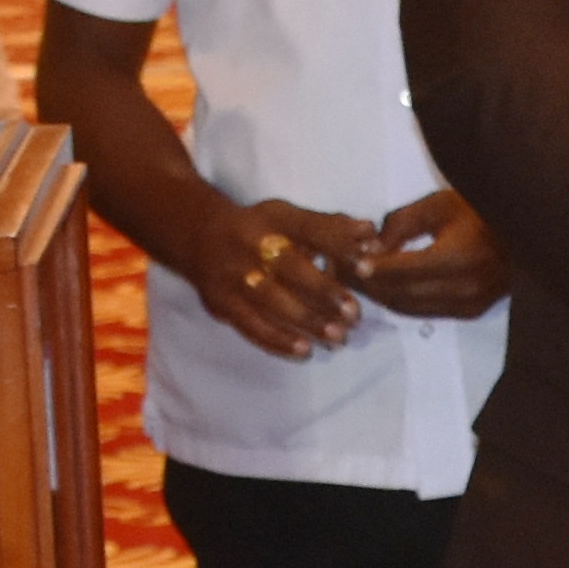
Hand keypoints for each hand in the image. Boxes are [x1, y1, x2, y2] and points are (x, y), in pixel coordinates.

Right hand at [188, 196, 361, 356]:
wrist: (198, 236)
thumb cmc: (258, 229)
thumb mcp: (288, 217)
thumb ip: (330, 227)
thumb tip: (370, 232)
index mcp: (273, 218)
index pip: (310, 229)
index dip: (339, 247)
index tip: (368, 266)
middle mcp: (250, 243)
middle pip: (291, 268)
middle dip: (325, 293)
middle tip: (354, 315)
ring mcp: (233, 274)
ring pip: (272, 301)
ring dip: (307, 321)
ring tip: (337, 337)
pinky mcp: (221, 302)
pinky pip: (250, 325)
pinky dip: (278, 341)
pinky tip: (304, 351)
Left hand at [352, 186, 506, 322]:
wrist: (525, 232)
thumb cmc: (481, 210)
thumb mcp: (438, 205)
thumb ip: (401, 224)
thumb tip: (370, 249)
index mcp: (458, 259)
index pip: (401, 271)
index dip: (369, 269)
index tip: (342, 260)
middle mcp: (463, 289)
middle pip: (400, 294)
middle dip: (366, 284)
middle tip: (338, 269)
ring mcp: (468, 305)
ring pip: (408, 307)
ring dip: (379, 294)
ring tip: (354, 277)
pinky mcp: (469, 312)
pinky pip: (422, 311)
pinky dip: (398, 299)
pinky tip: (382, 285)